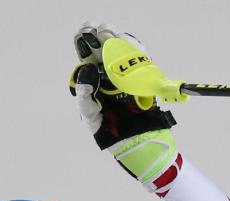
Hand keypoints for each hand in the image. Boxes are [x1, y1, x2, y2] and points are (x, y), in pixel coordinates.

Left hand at [69, 22, 175, 149]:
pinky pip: (140, 58)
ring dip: (117, 38)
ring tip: (110, 33)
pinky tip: (126, 42)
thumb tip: (88, 70)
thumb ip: (85, 95)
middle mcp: (111, 74)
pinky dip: (134, 48)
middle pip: (106, 48)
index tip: (84, 31)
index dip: (85, 41)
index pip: (89, 55)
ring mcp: (128, 75)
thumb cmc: (110, 131)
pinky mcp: (145, 78)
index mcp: (95, 80)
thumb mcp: (91, 115)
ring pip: (123, 49)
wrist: (136, 142)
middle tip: (98, 30)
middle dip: (101, 35)